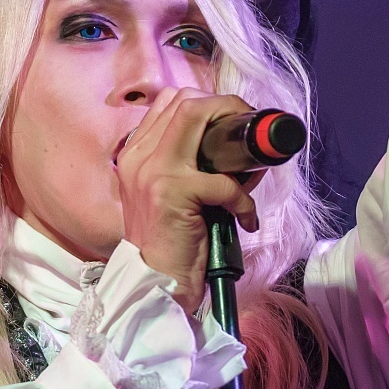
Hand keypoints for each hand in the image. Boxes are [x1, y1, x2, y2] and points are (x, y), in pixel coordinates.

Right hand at [113, 90, 262, 312]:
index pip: (170, 103)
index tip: (231, 122)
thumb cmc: (170, 247)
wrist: (155, 286)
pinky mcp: (174, 191)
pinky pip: (224, 180)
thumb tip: (246, 159)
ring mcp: (154, 170)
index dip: (207, 104)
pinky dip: (244, 200)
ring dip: (234, 134)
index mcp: (135, 155)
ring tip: (253, 160)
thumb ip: (197, 172)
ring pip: (197, 116)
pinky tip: (246, 218)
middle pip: (185, 101)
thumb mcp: (173, 200)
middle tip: (249, 132)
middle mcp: (139, 155)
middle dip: (227, 107)